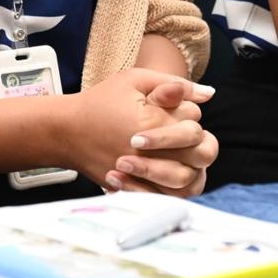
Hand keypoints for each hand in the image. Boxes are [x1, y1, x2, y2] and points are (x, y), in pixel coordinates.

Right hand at [59, 69, 217, 198]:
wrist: (67, 131)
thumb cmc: (100, 101)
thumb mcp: (134, 80)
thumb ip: (173, 84)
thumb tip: (210, 93)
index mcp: (153, 123)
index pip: (194, 122)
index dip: (188, 113)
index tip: (170, 109)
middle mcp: (151, 153)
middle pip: (201, 153)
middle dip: (196, 142)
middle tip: (180, 134)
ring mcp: (143, 176)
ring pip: (190, 180)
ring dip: (192, 166)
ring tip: (178, 153)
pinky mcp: (136, 190)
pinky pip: (170, 198)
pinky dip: (176, 188)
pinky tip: (169, 171)